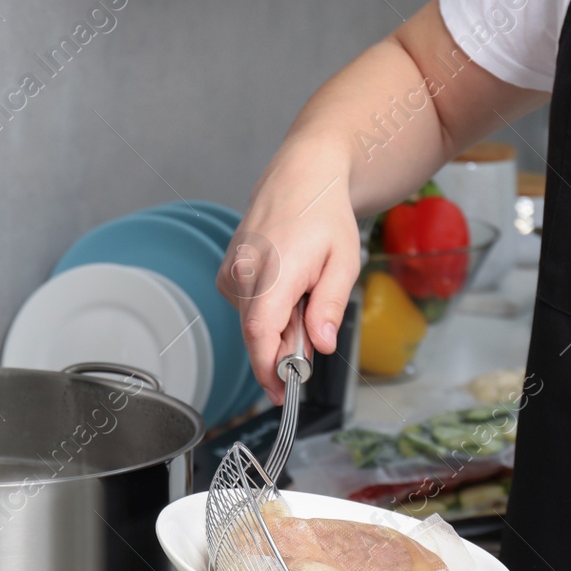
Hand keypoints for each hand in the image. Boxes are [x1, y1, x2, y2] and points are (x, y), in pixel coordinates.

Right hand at [216, 156, 360, 403]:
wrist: (300, 178)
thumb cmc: (324, 216)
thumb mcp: (344, 262)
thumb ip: (330, 306)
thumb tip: (320, 345)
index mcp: (274, 271)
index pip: (260, 334)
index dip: (268, 369)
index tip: (281, 392)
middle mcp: (243, 273)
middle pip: (257, 335)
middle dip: (284, 349)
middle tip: (313, 332)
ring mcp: (230, 274)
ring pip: (252, 325)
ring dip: (278, 327)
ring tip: (303, 295)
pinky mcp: (227, 276)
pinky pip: (246, 311)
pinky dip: (268, 313)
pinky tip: (286, 290)